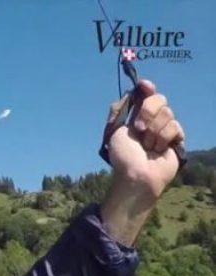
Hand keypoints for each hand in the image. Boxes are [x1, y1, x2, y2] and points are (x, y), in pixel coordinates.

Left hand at [104, 79, 185, 198]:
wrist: (137, 174)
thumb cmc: (123, 156)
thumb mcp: (114, 130)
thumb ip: (120, 109)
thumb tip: (131, 91)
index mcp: (136, 116)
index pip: (146, 94)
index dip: (146, 88)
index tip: (145, 86)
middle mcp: (152, 120)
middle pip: (159, 99)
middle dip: (147, 112)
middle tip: (138, 129)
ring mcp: (165, 128)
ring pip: (167, 113)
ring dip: (153, 130)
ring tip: (147, 146)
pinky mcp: (177, 138)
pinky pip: (175, 126)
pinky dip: (163, 138)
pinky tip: (157, 150)